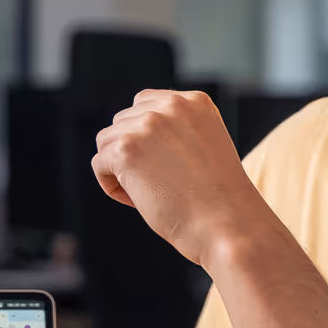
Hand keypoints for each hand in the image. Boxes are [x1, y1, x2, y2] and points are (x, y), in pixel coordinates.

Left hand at [91, 90, 274, 265]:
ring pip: (106, 141)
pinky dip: (112, 186)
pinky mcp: (126, 149)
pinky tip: (139, 201)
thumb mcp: (205, 147)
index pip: (146, 104)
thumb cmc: (219, 200)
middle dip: (132, 153)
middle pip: (122, 121)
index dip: (146, 138)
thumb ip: (176, 132)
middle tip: (159, 184)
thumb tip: (133, 137)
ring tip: (150, 193)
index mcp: (195, 102)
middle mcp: (171, 105)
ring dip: (120, 168)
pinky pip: (100, 164)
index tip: (164, 166)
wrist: (227, 225)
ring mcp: (147, 125)